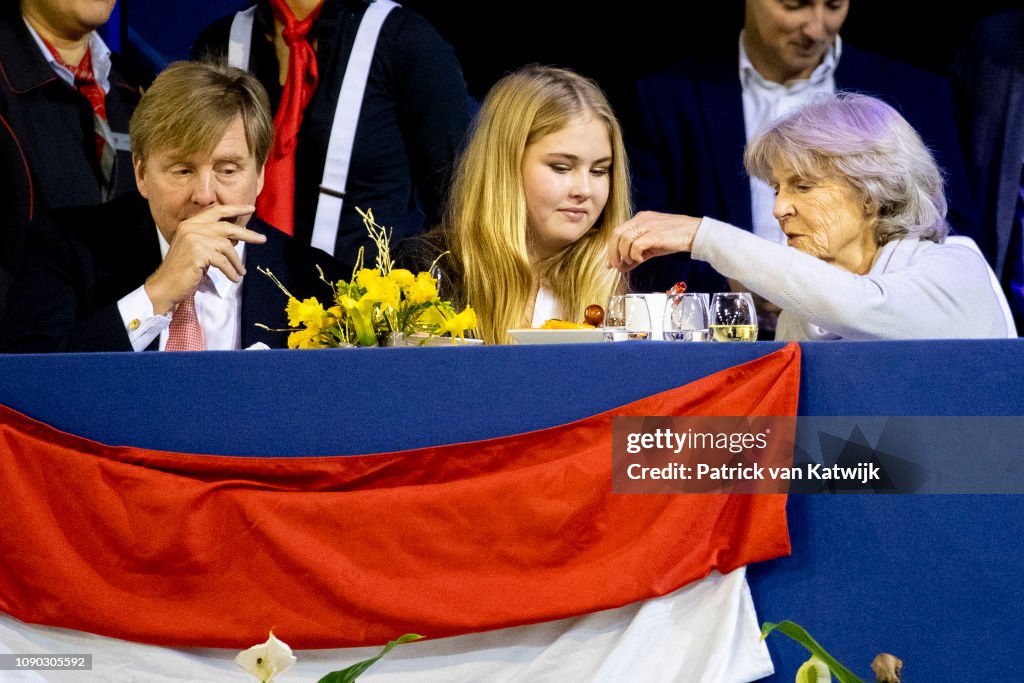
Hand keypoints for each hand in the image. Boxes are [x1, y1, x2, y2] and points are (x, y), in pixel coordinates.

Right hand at [144, 204, 265, 314]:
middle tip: (262, 239)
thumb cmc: (183, 270)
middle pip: (227, 227)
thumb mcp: (198, 250)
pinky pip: (223, 261)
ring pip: (227, 246)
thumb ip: (213, 240)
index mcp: (190, 224)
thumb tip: (237, 237)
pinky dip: (231, 271)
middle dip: (247, 233)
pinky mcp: (198, 253)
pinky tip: (234, 279)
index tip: (250, 208)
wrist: (165, 286)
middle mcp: (191, 228)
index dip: (235, 209)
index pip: (216, 211)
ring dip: (237, 261)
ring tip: (241, 272)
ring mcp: (193, 239)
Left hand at [606, 211, 702, 272]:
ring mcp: (648, 225)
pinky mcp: (655, 234)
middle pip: (616, 234)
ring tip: (632, 263)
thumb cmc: (674, 239)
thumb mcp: (652, 246)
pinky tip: (642, 259)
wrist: (695, 233)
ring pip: (625, 239)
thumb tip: (622, 267)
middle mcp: (642, 219)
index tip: (611, 264)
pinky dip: (635, 255)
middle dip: (613, 253)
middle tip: (617, 266)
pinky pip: (637, 245)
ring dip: (625, 255)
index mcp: (640, 219)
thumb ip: (636, 254)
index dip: (611, 248)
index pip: (617, 232)